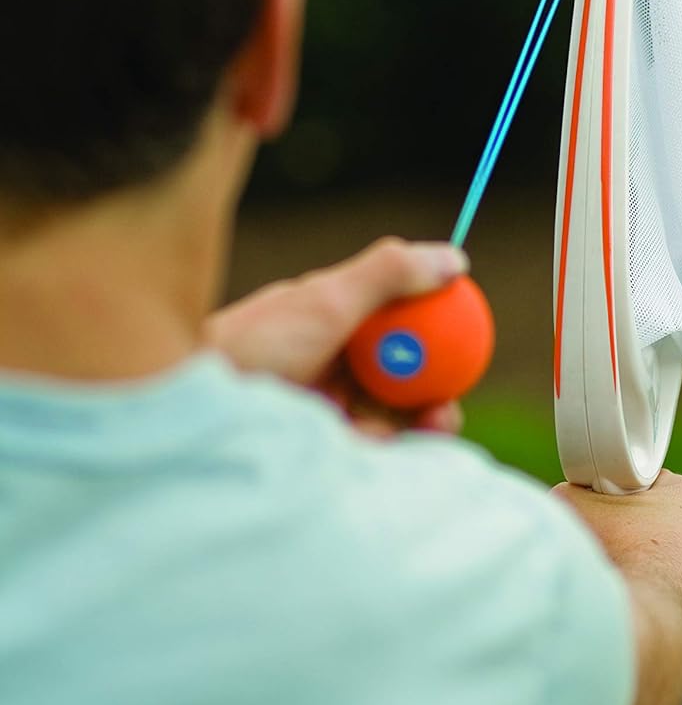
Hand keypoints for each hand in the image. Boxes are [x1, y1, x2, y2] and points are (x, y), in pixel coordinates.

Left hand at [204, 237, 468, 436]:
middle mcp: (331, 360)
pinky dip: (393, 448)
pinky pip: (372, 448)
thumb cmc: (252, 347)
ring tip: (437, 424)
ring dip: (421, 420)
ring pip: (391, 413)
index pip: (399, 318)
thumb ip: (389, 276)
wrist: (193, 413)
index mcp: (332, 319)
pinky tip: (396, 447)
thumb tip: (453, 256)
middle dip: (435, 384)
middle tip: (453, 400)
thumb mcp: (326, 301)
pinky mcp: (320, 447)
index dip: (436, 328)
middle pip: (401, 371)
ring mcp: (324, 406)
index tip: (465, 339)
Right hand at [556, 470, 681, 675]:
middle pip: (678, 534)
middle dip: (648, 540)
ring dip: (660, 582)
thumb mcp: (578, 503)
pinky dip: (662, 620)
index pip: (665, 489)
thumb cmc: (617, 557)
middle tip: (616, 550)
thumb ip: (578, 491)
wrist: (639, 626)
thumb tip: (570, 495)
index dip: (634, 499)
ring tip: (627, 588)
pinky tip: (638, 619)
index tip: (613, 511)